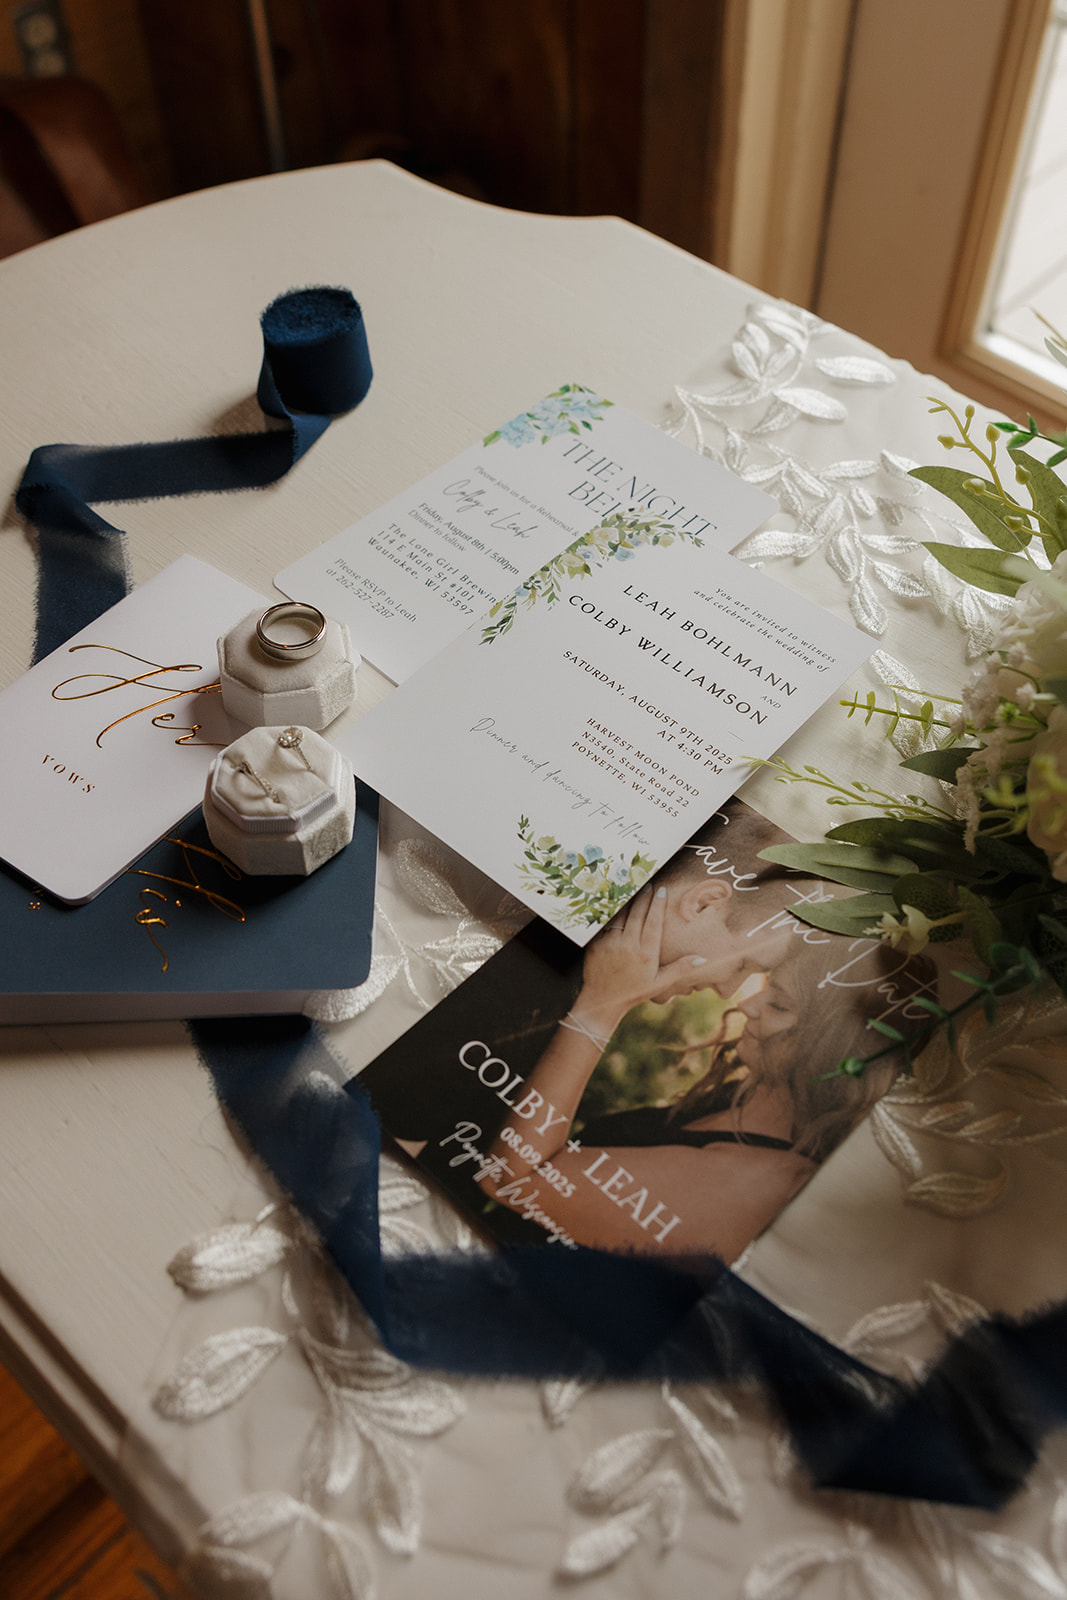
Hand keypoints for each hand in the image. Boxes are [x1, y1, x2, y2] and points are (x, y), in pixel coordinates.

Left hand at [576, 886, 710, 1032]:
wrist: (602, 1001)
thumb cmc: (634, 992)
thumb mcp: (660, 983)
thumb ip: (680, 968)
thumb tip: (703, 959)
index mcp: (646, 954)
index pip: (654, 922)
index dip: (658, 904)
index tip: (662, 890)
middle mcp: (628, 945)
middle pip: (638, 913)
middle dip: (645, 896)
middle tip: (650, 884)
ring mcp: (610, 943)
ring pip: (621, 915)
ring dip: (629, 901)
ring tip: (635, 889)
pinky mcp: (596, 944)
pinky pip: (605, 923)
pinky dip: (612, 912)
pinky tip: (616, 903)